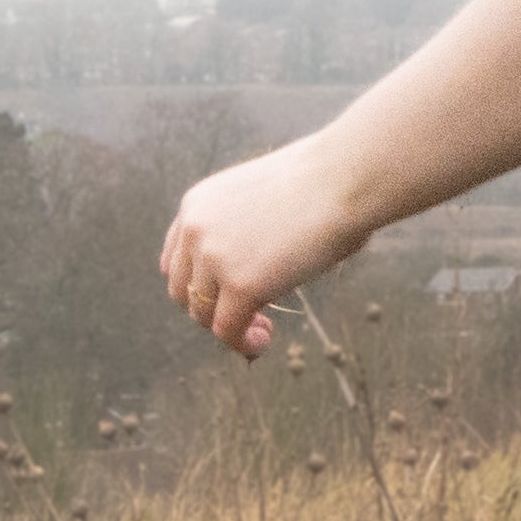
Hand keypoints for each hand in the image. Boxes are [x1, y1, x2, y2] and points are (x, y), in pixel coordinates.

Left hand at [159, 139, 365, 358]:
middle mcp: (195, 230)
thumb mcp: (266, 198)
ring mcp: (214, 259)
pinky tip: (263, 342)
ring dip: (230, 327)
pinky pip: (228, 330)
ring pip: (203, 314)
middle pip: (184, 290)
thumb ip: (249, 230)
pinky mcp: (241, 286)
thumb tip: (271, 264)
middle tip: (247, 315)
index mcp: (198, 203)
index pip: (175, 258)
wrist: (345, 178)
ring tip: (261, 330)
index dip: (198, 284)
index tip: (222, 295)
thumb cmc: (327, 182)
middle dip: (212, 308)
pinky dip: (243, 343)